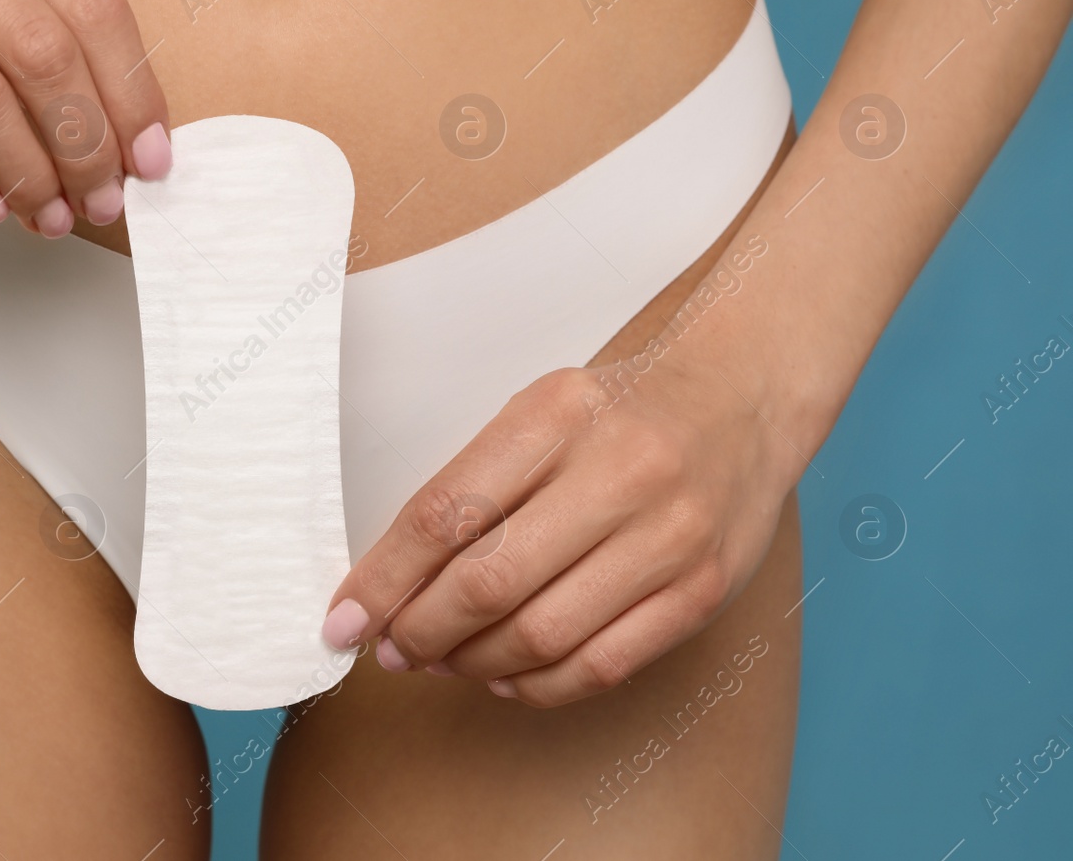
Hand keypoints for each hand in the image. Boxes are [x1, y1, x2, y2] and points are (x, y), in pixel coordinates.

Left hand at [321, 355, 801, 707]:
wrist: (742, 401)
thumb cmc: (617, 413)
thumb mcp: (538, 413)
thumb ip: (470, 486)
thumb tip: (391, 582)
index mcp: (556, 416)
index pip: (444, 513)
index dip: (382, 579)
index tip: (343, 620)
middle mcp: (618, 474)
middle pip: (487, 583)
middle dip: (421, 631)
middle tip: (393, 648)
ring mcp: (667, 538)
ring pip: (540, 636)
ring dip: (472, 664)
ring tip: (444, 659)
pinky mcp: (701, 592)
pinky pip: (600, 666)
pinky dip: (538, 685)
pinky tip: (506, 676)